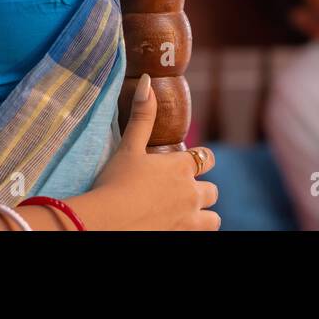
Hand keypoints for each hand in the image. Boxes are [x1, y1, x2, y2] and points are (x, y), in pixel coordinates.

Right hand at [78, 74, 219, 229]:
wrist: (105, 222)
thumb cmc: (115, 182)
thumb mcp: (128, 147)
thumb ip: (142, 115)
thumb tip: (147, 80)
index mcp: (180, 167)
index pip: (206, 159)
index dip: (201, 160)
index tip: (192, 163)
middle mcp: (191, 193)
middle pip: (212, 191)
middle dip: (202, 191)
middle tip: (182, 192)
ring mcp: (189, 220)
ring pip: (213, 219)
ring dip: (204, 216)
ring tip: (186, 215)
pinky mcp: (182, 237)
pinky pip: (202, 236)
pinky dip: (194, 231)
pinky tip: (177, 228)